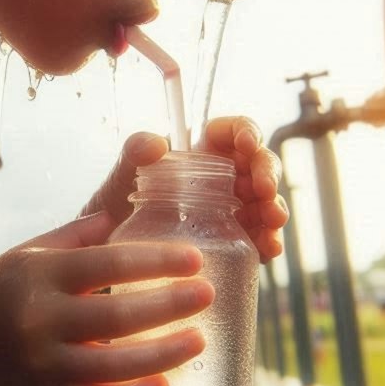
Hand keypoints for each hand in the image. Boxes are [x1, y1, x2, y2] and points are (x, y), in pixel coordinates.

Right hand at [0, 212, 212, 385]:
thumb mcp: (29, 252)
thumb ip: (76, 236)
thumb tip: (121, 213)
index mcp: (43, 274)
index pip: (109, 264)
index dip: (156, 261)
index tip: (194, 258)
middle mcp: (43, 319)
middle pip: (117, 316)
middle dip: (168, 305)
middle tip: (207, 293)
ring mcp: (45, 362)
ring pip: (113, 366)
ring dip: (162, 354)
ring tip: (199, 340)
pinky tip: (164, 385)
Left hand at [80, 117, 287, 261]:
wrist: (110, 254)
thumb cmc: (115, 206)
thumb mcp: (120, 177)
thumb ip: (133, 152)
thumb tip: (156, 143)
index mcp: (201, 151)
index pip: (233, 131)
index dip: (246, 131)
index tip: (247, 142)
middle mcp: (223, 178)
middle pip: (258, 165)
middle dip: (268, 174)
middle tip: (264, 190)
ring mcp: (232, 210)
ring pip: (265, 201)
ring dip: (274, 208)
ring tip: (272, 220)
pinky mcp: (233, 241)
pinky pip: (259, 238)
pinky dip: (268, 241)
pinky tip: (268, 248)